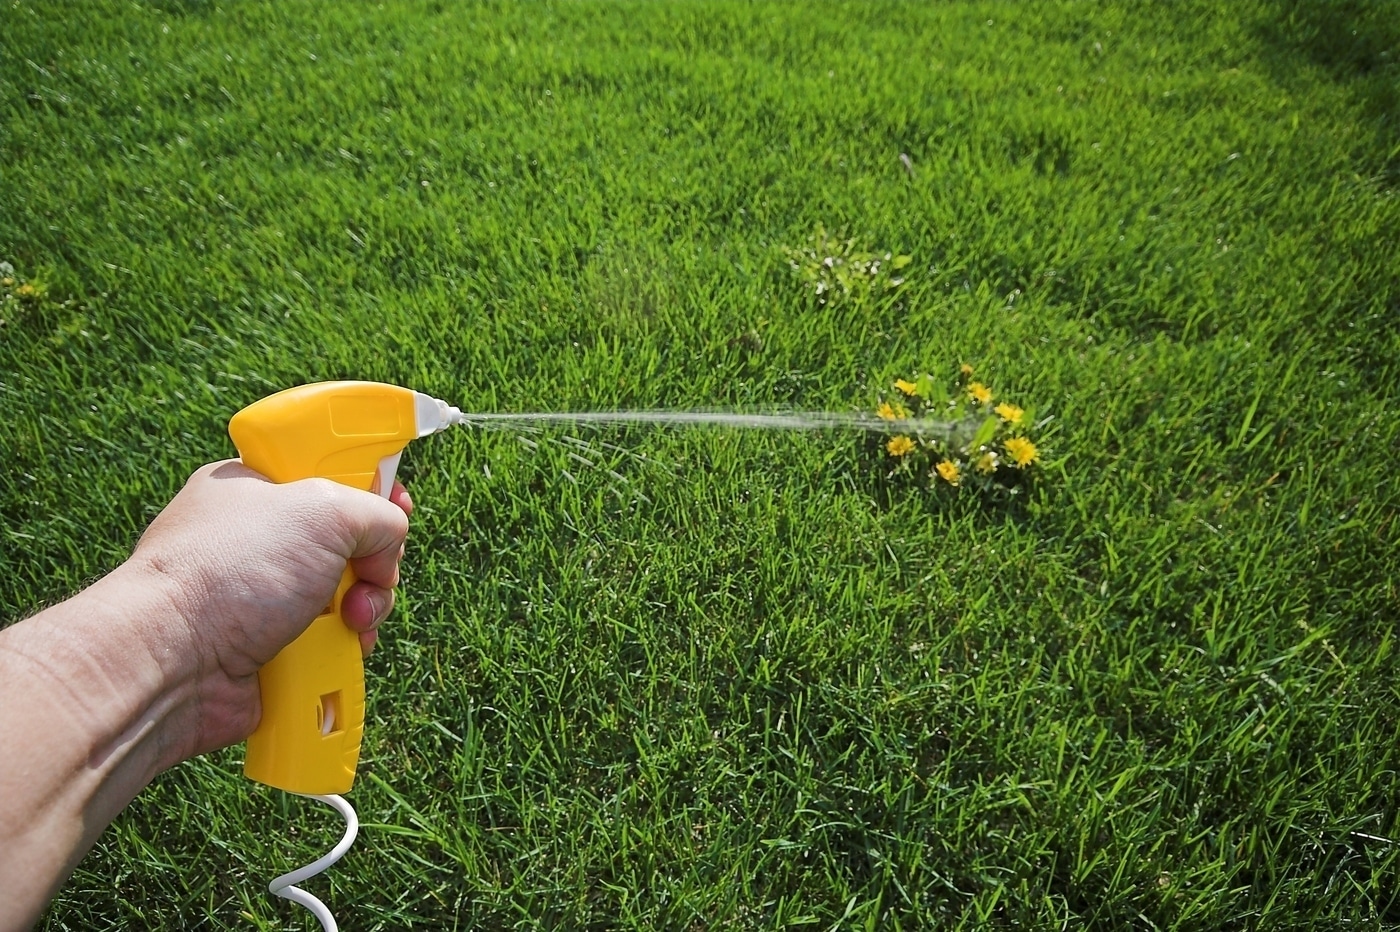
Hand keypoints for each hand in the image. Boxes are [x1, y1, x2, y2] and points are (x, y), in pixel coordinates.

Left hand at [123, 460, 411, 759]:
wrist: (174, 662)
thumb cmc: (229, 572)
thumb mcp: (324, 508)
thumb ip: (377, 510)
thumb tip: (388, 544)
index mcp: (255, 489)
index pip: (327, 474)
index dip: (369, 488)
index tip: (396, 502)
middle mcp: (256, 542)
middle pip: (347, 543)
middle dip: (372, 564)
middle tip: (369, 574)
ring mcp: (261, 599)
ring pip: (345, 598)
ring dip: (363, 612)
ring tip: (351, 623)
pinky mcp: (269, 651)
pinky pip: (328, 646)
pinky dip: (341, 652)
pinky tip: (338, 653)